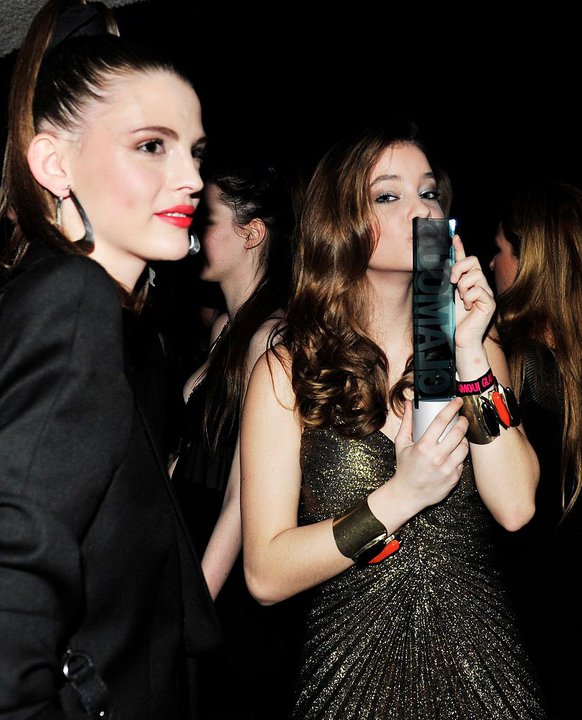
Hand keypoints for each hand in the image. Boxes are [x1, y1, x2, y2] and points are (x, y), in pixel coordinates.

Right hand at [391, 398, 468, 513]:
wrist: (408, 494)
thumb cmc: (405, 468)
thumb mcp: (402, 444)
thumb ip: (407, 422)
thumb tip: (409, 404)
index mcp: (423, 447)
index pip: (441, 421)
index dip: (451, 408)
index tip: (457, 401)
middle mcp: (437, 457)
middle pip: (458, 432)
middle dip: (463, 421)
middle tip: (462, 418)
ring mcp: (447, 468)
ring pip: (464, 446)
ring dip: (463, 438)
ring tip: (458, 437)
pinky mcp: (454, 477)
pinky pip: (463, 461)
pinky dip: (460, 454)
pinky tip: (454, 453)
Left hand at [450, 234, 494, 351]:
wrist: (460, 338)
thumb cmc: (453, 319)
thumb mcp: (447, 295)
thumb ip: (449, 281)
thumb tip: (444, 264)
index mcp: (470, 281)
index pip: (467, 260)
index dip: (460, 247)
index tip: (454, 237)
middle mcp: (481, 284)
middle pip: (473, 261)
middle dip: (459, 268)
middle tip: (453, 282)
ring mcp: (487, 293)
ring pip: (474, 276)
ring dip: (463, 288)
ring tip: (462, 300)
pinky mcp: (490, 303)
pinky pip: (478, 290)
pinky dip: (469, 298)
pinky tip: (468, 308)